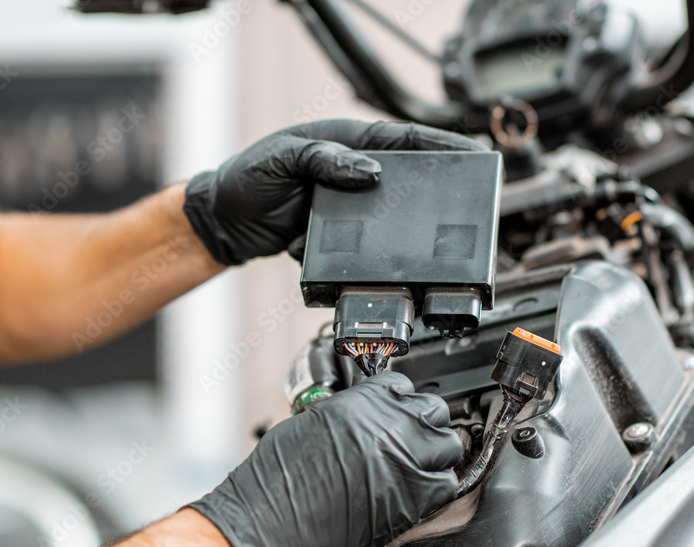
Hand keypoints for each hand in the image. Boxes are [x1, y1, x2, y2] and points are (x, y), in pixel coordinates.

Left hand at [183, 120, 485, 265]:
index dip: (440, 144)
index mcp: (343, 143)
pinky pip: (362, 246)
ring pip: (388, 217)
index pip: (400, 138)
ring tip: (428, 238)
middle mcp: (349, 172)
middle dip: (434, 188)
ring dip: (401, 229)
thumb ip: (325, 159)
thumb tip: (370, 172)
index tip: (472, 151)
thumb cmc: (246, 179)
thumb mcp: (283, 159)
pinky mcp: (337, 236)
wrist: (222, 224)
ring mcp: (345, 205)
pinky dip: (367, 255)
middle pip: (404, 179)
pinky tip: (373, 261)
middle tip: (465, 197)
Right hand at [189, 372, 462, 546]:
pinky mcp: (411, 500)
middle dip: (425, 424)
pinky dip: (438, 488)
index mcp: (361, 402)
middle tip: (412, 440)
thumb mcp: (308, 423)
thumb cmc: (273, 481)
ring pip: (448, 445)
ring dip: (436, 454)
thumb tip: (362, 419)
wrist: (264, 523)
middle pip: (434, 411)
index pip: (403, 386)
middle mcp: (388, 426)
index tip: (398, 416)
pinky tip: (419, 493)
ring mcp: (404, 461)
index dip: (401, 403)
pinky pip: (447, 485)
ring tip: (419, 466)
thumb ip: (346, 414)